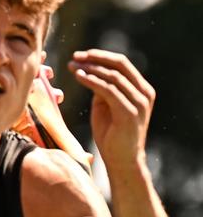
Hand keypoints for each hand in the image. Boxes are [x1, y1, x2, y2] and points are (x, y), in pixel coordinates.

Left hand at [68, 49, 155, 170]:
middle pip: (119, 64)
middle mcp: (144, 94)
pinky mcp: (129, 113)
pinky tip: (79, 76)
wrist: (121, 161)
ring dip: (90, 68)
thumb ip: (103, 85)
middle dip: (95, 58)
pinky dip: (91, 80)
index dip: (100, 55)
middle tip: (75, 57)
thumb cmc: (112, 133)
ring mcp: (139, 103)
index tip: (80, 55)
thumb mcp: (107, 103)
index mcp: (141, 89)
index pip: (121, 63)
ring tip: (72, 67)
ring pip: (112, 76)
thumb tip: (89, 67)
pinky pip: (108, 90)